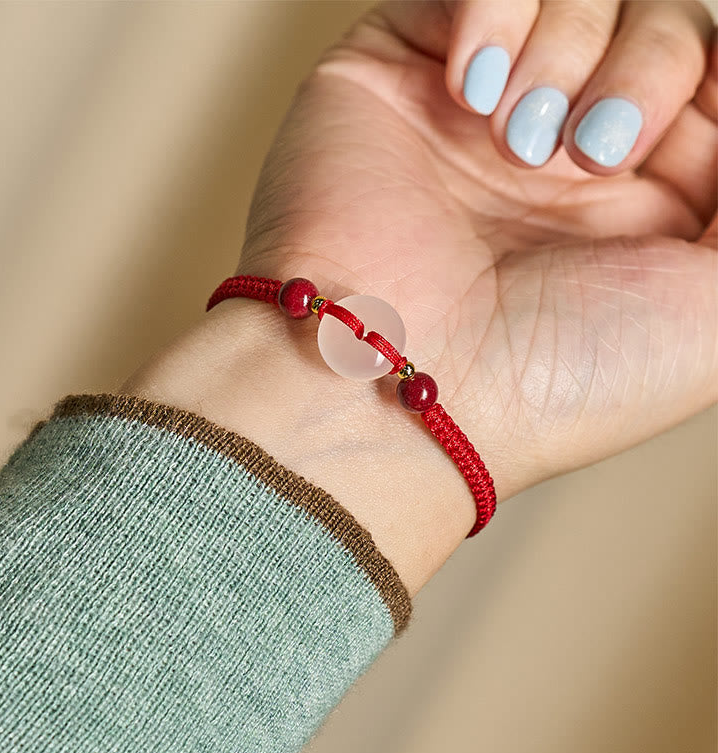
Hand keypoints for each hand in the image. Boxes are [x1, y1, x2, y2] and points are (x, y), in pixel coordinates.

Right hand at [124, 1, 716, 592]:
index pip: (713, 79)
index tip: (664, 153)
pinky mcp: (398, 74)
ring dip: (567, 49)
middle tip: (587, 159)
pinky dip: (495, 9)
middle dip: (645, 70)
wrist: (395, 386)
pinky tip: (472, 93)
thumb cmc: (551, 379)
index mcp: (639, 205)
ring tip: (515, 143)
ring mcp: (478, 113)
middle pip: (653, 20)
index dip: (707, 84)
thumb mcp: (712, 313)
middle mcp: (558, 155)